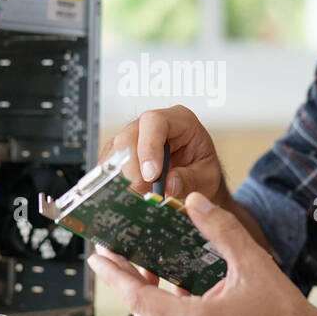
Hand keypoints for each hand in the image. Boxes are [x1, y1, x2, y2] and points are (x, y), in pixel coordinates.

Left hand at [87, 191, 316, 315]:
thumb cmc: (284, 315)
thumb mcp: (251, 263)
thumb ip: (220, 229)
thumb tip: (194, 203)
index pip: (139, 298)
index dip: (114, 277)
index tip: (99, 260)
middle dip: (132, 289)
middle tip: (129, 262)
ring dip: (151, 307)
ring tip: (158, 276)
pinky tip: (185, 299)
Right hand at [98, 105, 224, 203]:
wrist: (196, 179)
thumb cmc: (202, 169)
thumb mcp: (206, 177)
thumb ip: (190, 180)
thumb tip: (169, 184)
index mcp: (180, 120)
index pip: (156, 122)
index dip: (149, 147)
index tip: (151, 175)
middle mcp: (153, 125)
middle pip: (129, 136)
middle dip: (133, 168)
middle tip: (144, 191)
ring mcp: (135, 137)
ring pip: (115, 151)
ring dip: (124, 178)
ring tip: (141, 195)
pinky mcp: (122, 153)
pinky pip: (110, 164)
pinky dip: (116, 182)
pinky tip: (129, 193)